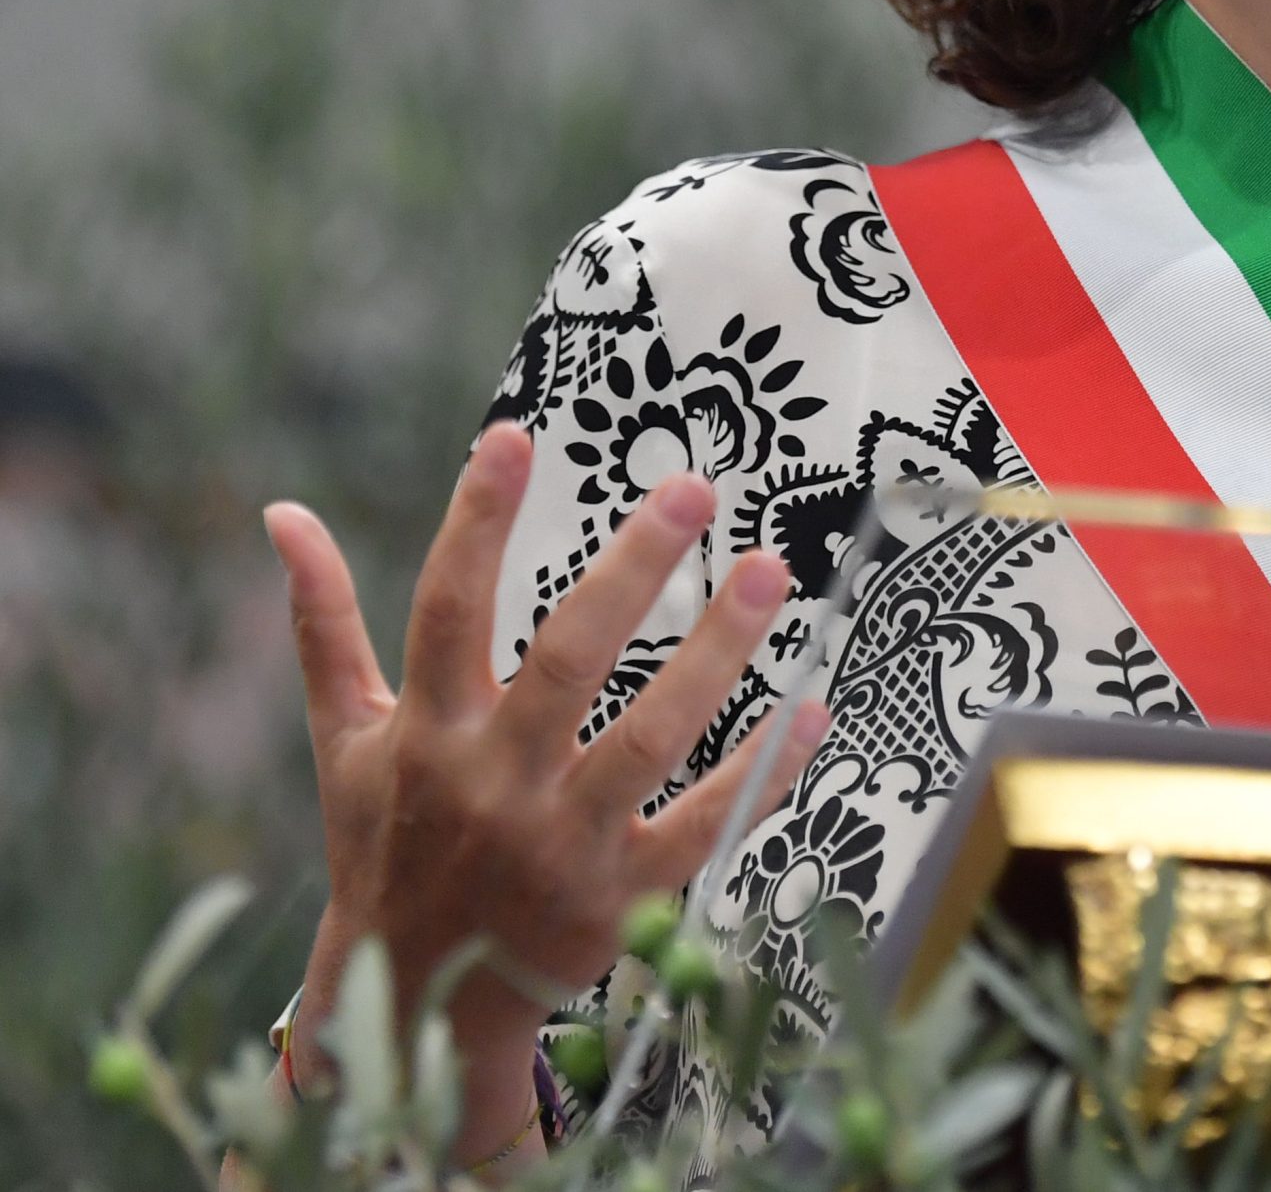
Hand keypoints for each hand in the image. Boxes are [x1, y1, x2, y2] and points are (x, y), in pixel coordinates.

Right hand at [264, 424, 826, 1165]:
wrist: (410, 1009)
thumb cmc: (387, 845)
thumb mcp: (347, 740)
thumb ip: (324, 625)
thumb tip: (282, 513)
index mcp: (427, 734)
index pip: (445, 609)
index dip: (473, 523)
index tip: (511, 435)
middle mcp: (493, 784)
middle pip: (569, 661)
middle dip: (631, 570)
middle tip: (693, 486)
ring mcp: (562, 845)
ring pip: (651, 738)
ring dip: (717, 653)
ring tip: (772, 571)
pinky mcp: (622, 901)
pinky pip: (703, 828)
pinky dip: (762, 775)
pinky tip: (814, 710)